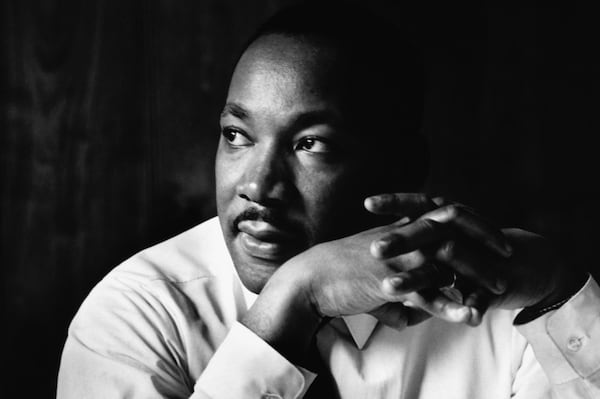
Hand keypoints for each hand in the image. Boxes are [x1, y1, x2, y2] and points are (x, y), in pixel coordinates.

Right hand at [242, 219, 481, 364]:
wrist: (311, 278)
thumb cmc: (339, 272)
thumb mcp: (372, 271)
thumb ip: (400, 286)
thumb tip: (417, 314)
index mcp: (399, 228)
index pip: (443, 214)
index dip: (470, 221)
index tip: (491, 233)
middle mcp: (401, 238)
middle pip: (452, 228)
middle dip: (484, 239)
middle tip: (508, 253)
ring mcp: (396, 259)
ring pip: (445, 263)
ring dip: (474, 277)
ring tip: (497, 291)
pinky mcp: (387, 283)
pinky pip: (426, 295)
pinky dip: (449, 307)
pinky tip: (468, 316)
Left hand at [365, 193, 586, 313]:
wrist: (526, 265)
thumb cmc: (471, 252)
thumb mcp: (440, 243)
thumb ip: (412, 243)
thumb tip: (375, 243)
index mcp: (444, 220)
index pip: (417, 206)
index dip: (394, 202)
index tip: (367, 203)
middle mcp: (459, 233)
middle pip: (427, 230)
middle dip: (400, 239)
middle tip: (374, 248)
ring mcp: (477, 257)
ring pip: (449, 261)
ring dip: (417, 277)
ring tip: (390, 288)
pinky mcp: (493, 285)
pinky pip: (480, 295)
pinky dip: (471, 305)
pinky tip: (462, 316)